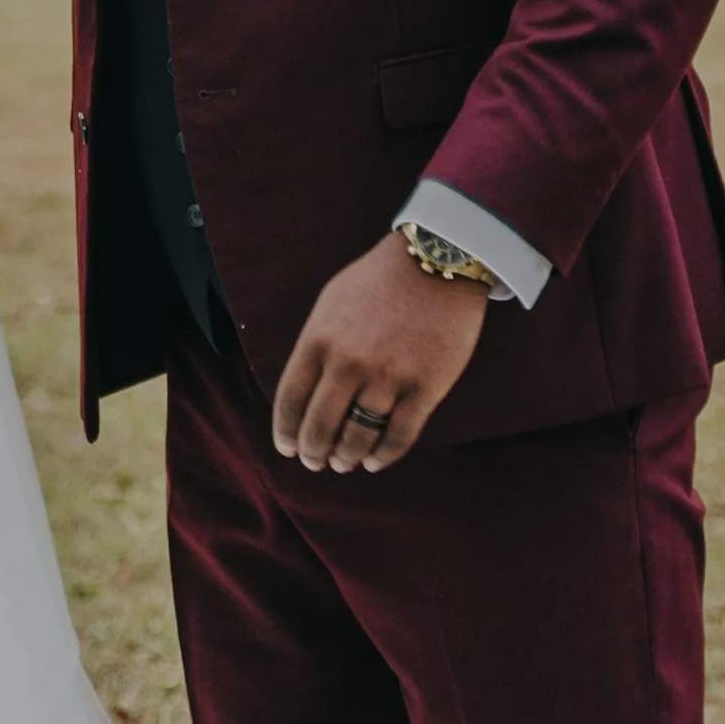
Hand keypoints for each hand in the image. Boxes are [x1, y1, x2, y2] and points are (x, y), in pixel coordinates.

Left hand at [272, 235, 488, 474]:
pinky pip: (398, 437)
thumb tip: (302, 391)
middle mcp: (349, 363)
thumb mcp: (331, 303)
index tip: (288, 449)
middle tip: (316, 462)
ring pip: (357, 438)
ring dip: (346, 457)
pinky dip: (383, 457)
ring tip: (344, 463)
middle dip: (314, 452)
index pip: (290, 401)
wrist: (438, 261)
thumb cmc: (379, 281)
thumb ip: (315, 345)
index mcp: (319, 340)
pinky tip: (374, 462)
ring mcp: (388, 377)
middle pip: (320, 427)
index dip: (286, 433)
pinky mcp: (425, 388)